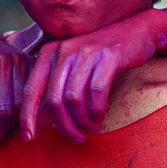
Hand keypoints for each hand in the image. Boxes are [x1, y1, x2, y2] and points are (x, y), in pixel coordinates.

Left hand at [20, 22, 157, 142]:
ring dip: (82, 121)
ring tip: (91, 129)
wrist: (139, 29)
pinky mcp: (109, 56)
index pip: (31, 89)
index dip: (28, 117)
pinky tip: (100, 118)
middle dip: (64, 125)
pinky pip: (97, 91)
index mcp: (49, 52)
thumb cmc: (104, 52)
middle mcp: (64, 50)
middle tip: (76, 138)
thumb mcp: (74, 62)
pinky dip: (97, 110)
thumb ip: (57, 82)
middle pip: (55, 99)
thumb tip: (40, 118)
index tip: (29, 138)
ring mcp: (87, 52)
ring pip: (74, 98)